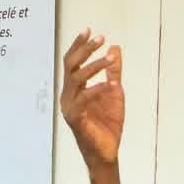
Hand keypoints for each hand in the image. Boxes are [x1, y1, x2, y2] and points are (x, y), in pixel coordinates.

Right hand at [60, 28, 124, 172]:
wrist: (107, 152)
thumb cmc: (107, 125)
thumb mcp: (114, 93)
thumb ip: (113, 72)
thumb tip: (116, 49)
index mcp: (74, 89)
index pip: (72, 61)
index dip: (79, 45)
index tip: (90, 30)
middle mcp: (68, 95)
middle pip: (70, 65)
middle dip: (85, 50)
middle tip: (101, 39)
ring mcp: (69, 106)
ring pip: (77, 78)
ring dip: (95, 66)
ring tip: (111, 59)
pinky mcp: (75, 118)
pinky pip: (84, 99)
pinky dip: (98, 89)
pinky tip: (111, 84)